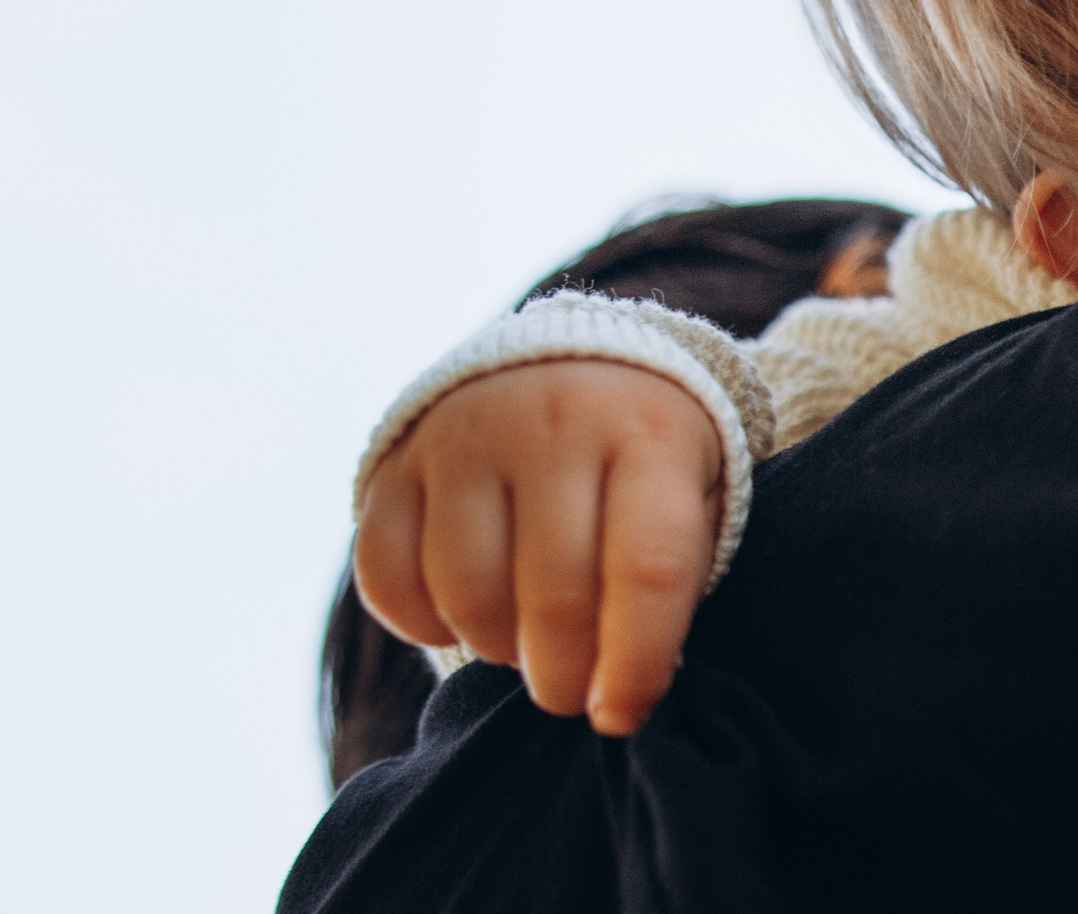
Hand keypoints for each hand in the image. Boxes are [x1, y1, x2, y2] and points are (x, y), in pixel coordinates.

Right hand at [353, 360, 721, 735]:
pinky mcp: (397, 462)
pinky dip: (421, 623)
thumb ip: (673, 581)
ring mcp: (466, 437)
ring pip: (467, 592)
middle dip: (563, 677)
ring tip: (524, 644)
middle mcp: (555, 424)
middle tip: (571, 693)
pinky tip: (460, 616)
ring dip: (495, 648)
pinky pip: (386, 577)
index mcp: (648, 435)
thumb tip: (627, 695)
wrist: (570, 361)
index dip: (635, 664)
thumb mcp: (691, 493)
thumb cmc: (642, 460)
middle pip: (554, 594)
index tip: (622, 716)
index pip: (648, 570)